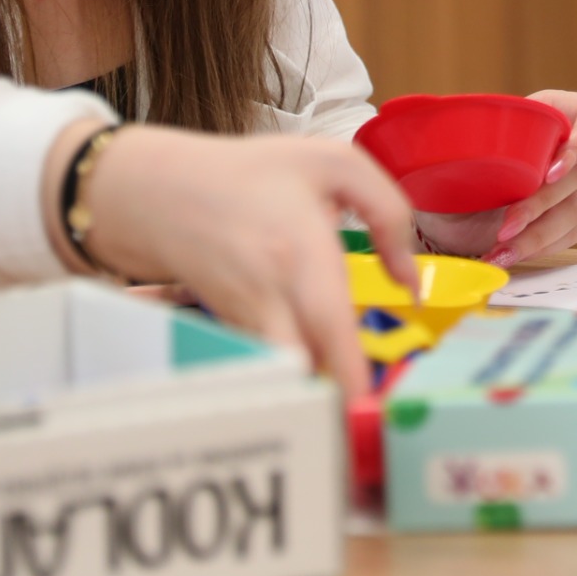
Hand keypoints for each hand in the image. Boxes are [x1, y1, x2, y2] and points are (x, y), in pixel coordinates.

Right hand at [47, 121, 416, 401]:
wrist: (164, 192)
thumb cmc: (254, 175)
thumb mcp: (335, 165)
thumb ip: (390, 216)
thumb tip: (412, 283)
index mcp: (300, 252)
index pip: (328, 329)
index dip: (353, 375)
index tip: (376, 404)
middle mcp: (270, 295)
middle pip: (304, 373)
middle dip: (338, 399)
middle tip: (371, 410)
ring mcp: (247, 320)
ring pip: (288, 376)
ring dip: (318, 388)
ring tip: (347, 393)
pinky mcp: (235, 334)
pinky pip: (271, 364)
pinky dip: (294, 372)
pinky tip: (316, 363)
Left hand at [414, 89, 576, 267]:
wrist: (456, 198)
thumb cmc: (463, 159)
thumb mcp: (461, 140)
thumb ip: (454, 131)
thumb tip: (421, 119)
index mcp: (558, 114)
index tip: (551, 168)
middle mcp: (575, 151)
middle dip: (539, 204)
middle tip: (505, 224)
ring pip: (573, 213)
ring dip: (536, 235)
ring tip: (500, 251)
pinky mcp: (570, 219)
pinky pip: (565, 237)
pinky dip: (534, 250)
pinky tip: (506, 257)